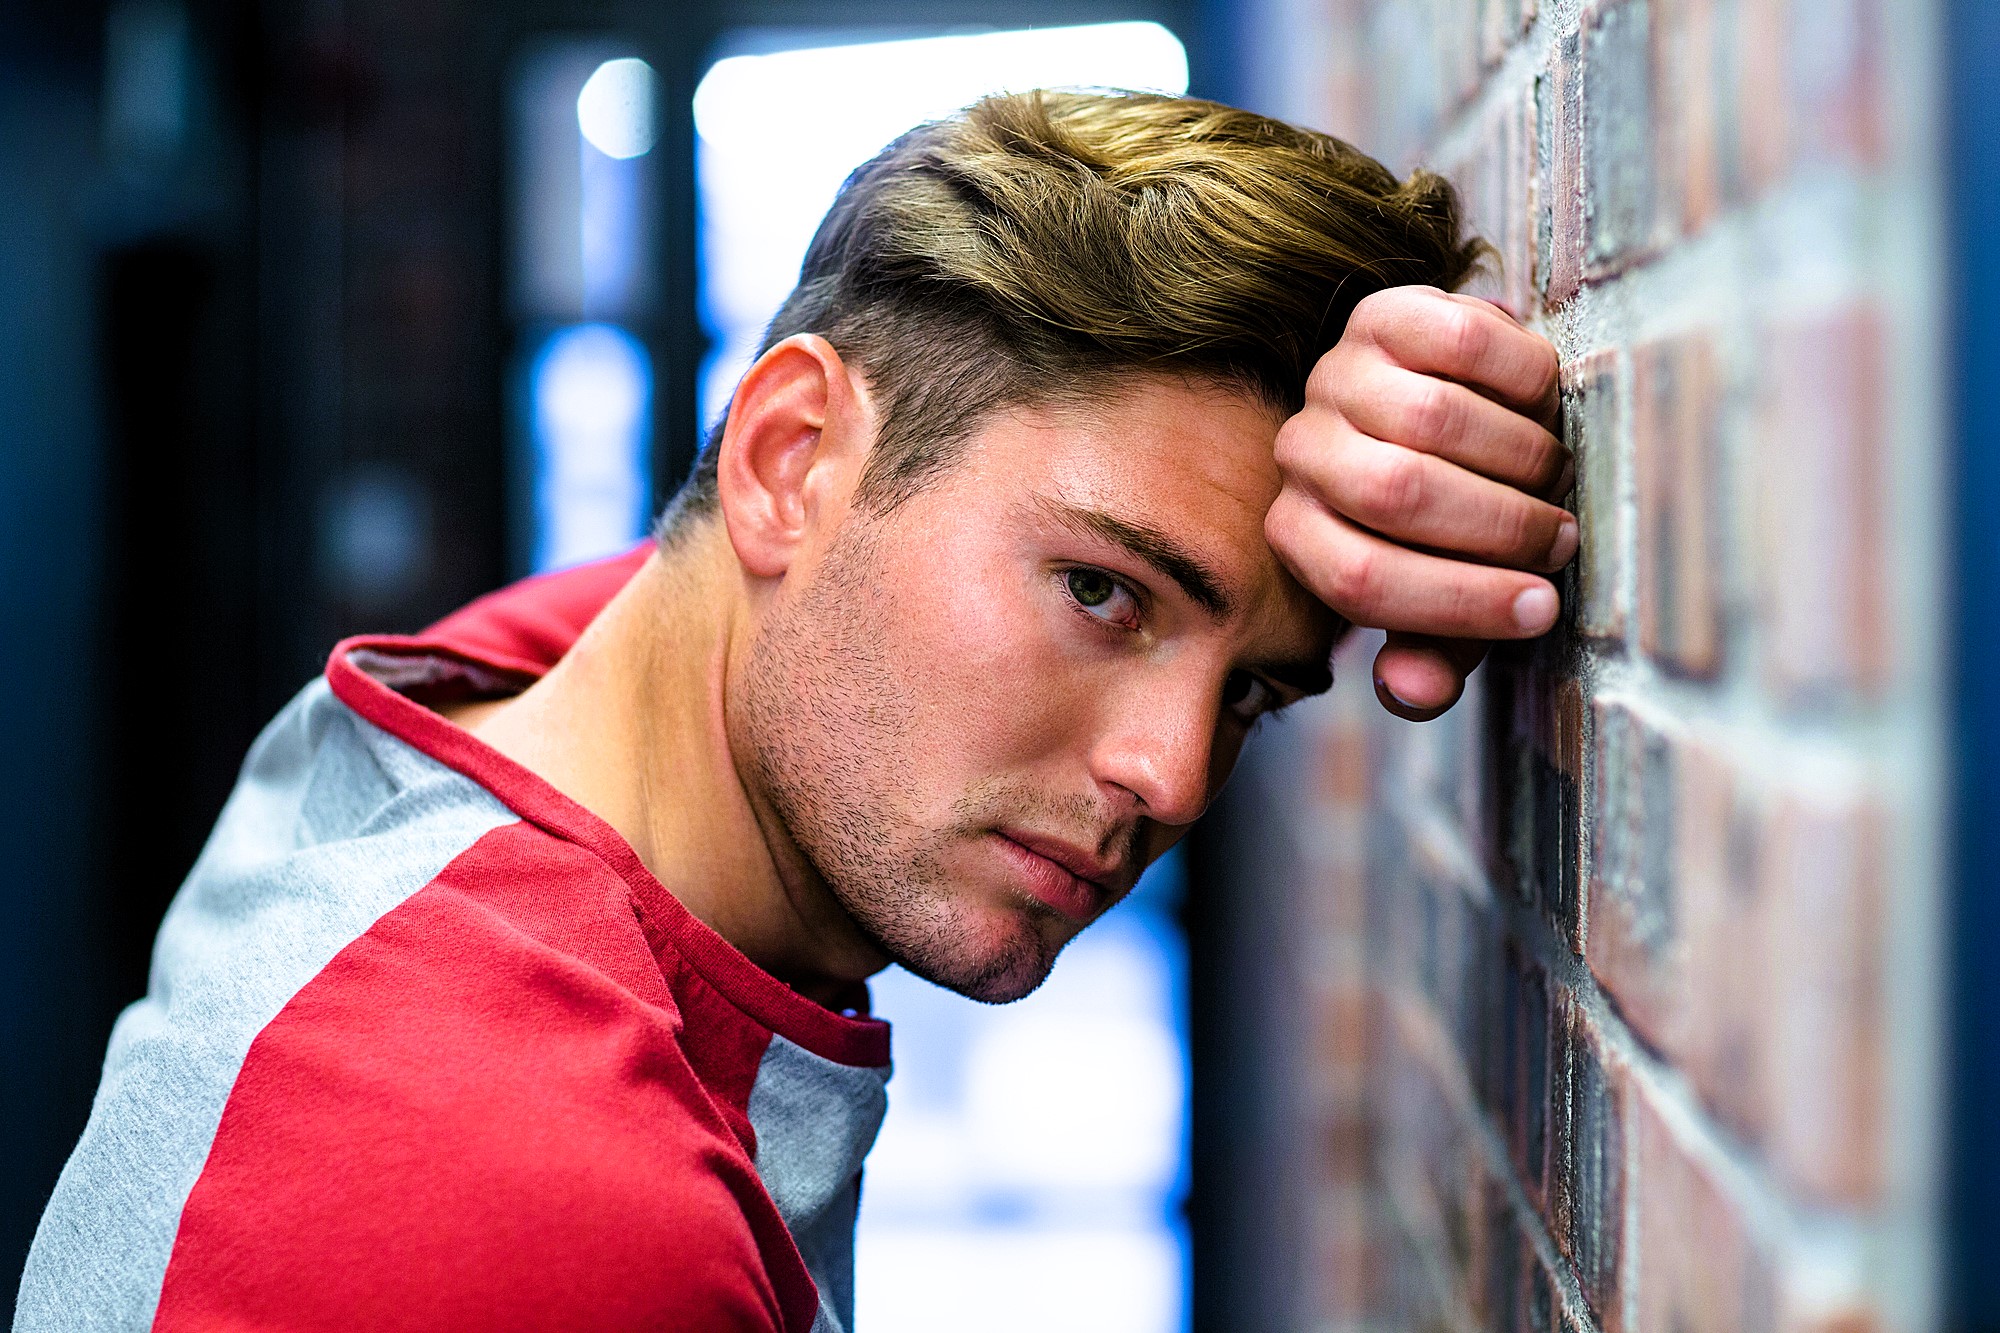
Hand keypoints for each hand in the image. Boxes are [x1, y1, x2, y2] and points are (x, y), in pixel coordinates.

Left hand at [1264, 286, 1572, 720]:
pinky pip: (1466, 342)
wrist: (1465, 409)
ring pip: (1434, 420)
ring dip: (1520, 458)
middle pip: (1396, 494)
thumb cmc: (1460, 525)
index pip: (1361, 579)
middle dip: (1498, 528)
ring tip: (1554, 479)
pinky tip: (1545, 405)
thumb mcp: (1450, 596)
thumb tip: (1412, 690)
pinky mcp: (1384, 312)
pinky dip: (1524, 380)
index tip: (1542, 608)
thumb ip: (1434, 650)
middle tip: (1560, 541)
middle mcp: (1302, 450)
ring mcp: (1336, 374)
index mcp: (1297, 531)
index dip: (1459, 603)